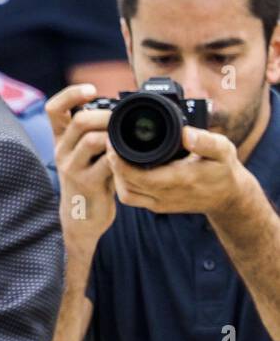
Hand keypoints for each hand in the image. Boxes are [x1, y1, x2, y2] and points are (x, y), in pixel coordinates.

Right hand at [46, 84, 117, 248]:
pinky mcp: (87, 183)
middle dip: (106, 115)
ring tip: (128, 139)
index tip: (92, 90)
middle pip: (79, 120)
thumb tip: (122, 109)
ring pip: (92, 140)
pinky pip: (107, 163)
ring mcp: (72, 167)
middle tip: (123, 118)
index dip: (71, 94)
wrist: (81, 217)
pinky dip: (122, 157)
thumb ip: (96, 133)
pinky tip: (130, 158)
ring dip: (115, 136)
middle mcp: (62, 150)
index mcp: (61, 139)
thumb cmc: (90, 180)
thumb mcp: (85, 154)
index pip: (54, 109)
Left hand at [107, 126, 248, 218]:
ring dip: (117, 176)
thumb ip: (206, 141)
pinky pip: (132, 198)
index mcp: (178, 180)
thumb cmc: (224, 171)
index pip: (135, 174)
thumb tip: (186, 133)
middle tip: (111, 143)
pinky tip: (124, 168)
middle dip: (113, 164)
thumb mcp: (222, 150)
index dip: (118, 159)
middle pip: (125, 183)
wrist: (229, 197)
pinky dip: (124, 184)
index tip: (113, 140)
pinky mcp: (158, 207)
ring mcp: (160, 203)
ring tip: (116, 155)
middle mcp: (166, 195)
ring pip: (126, 193)